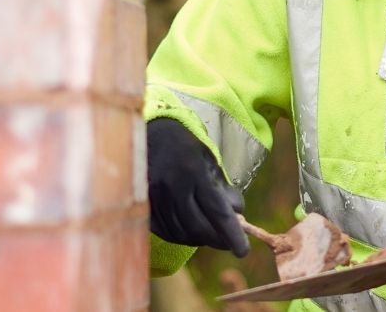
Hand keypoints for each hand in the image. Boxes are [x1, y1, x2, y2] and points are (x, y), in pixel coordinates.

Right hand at [147, 118, 248, 256]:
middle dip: (217, 240)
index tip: (243, 250)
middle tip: (229, 242)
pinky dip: (181, 236)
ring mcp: (154, 198)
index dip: (232, 234)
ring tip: (210, 233)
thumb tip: (238, 214)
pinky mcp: (142, 205)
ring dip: (200, 239)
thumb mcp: (209, 159)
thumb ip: (222, 187)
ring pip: (181, 233)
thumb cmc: (183, 146)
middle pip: (199, 228)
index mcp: (193, 171)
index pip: (217, 211)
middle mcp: (172, 186)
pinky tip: (189, 230)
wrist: (146, 134)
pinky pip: (165, 231)